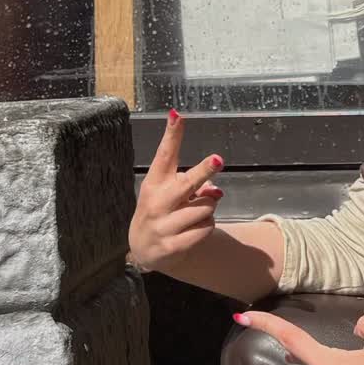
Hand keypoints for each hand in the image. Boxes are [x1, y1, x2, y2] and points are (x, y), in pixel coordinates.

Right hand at [129, 110, 223, 272]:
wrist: (145, 249)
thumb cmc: (162, 211)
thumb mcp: (170, 194)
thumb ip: (193, 186)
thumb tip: (216, 191)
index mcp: (154, 182)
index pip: (165, 154)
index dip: (173, 134)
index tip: (177, 115)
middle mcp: (156, 202)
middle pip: (187, 182)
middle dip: (204, 170)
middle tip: (218, 159)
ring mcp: (163, 225)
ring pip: (205, 207)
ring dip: (209, 209)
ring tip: (194, 214)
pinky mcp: (172, 246)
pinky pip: (206, 229)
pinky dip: (207, 227)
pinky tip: (193, 230)